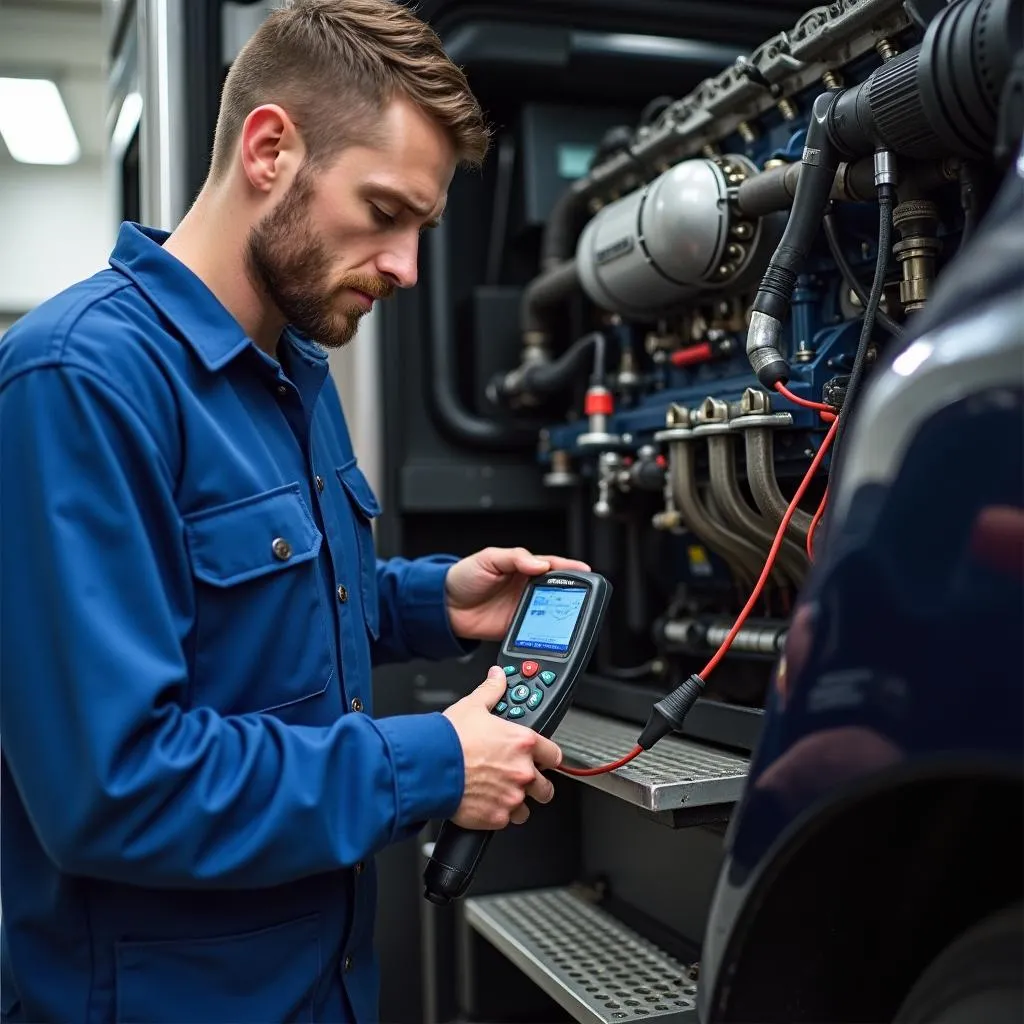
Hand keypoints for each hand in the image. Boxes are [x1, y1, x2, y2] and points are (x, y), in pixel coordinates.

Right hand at [443, 667, 562, 827]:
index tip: (543, 759)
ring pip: (526, 808)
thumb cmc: (450, 738)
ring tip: (497, 794)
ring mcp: (512, 797)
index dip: (548, 757)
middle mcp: (523, 771)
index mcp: (523, 743)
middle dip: (536, 785)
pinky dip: (497, 815)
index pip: (554, 754)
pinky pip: (505, 821)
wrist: (430, 766)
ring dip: (516, 802)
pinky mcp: (497, 817)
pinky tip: (484, 803)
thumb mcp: (473, 706)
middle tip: (518, 779)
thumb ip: (491, 691)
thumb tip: (498, 677)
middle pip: (546, 787)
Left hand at [445, 546, 589, 640]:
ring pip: (550, 612)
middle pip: (557, 591)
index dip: (570, 569)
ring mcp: (523, 609)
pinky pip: (536, 631)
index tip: (586, 571)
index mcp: (523, 567)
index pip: (552, 566)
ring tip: (573, 618)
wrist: (444, 607)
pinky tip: (553, 635)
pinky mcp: (517, 629)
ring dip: (561, 616)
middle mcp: (526, 588)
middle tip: (585, 599)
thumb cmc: (463, 577)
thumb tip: (539, 563)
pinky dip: (546, 634)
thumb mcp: (488, 558)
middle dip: (572, 595)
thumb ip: (514, 558)